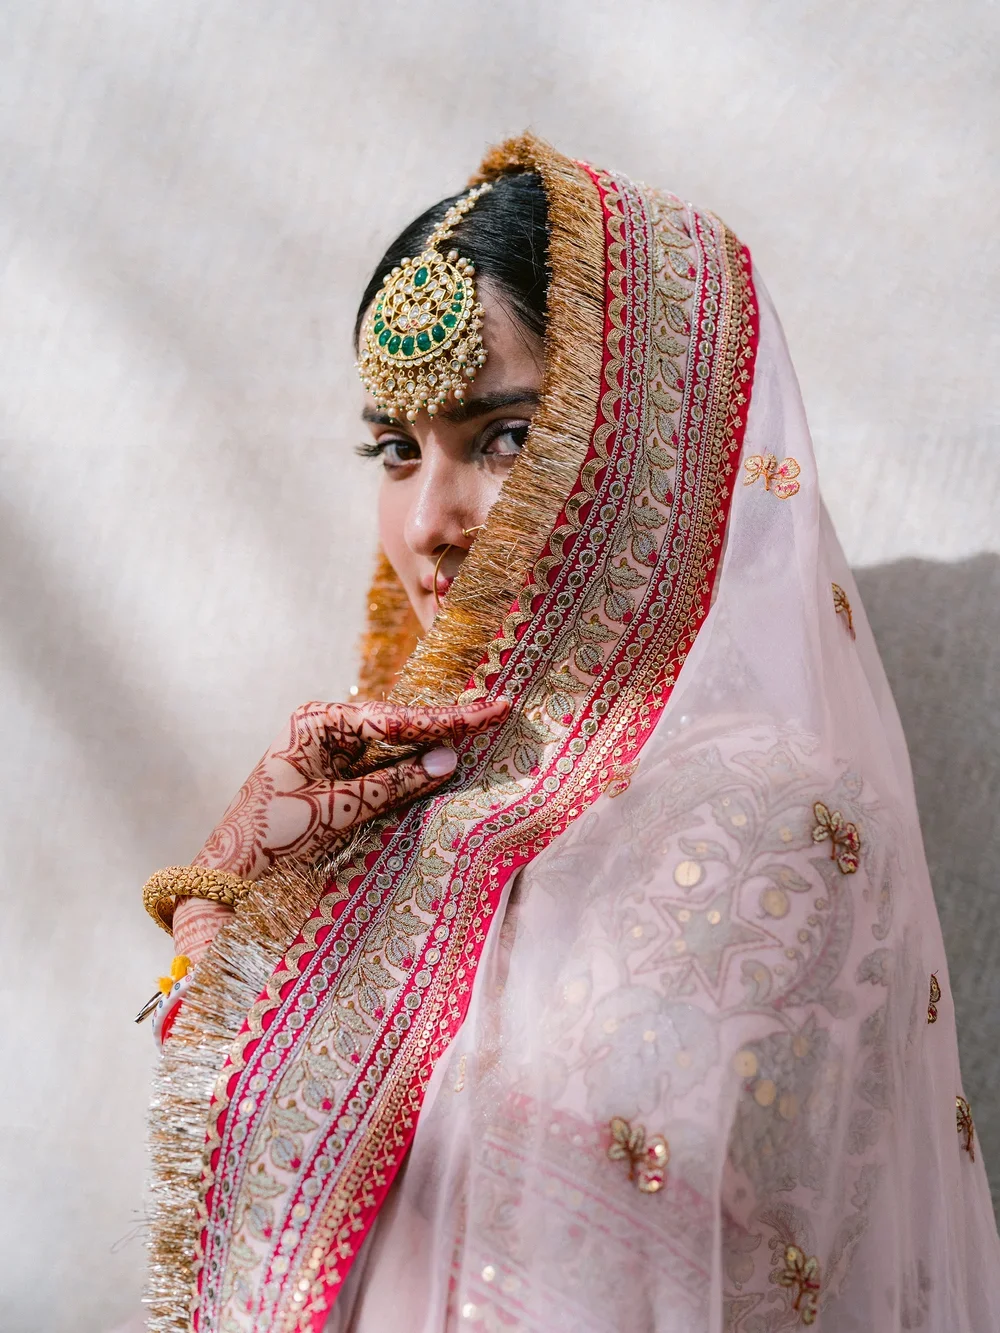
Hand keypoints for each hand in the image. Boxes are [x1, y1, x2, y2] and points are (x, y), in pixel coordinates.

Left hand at [172, 697, 508, 962]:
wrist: (232, 871)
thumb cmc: (271, 835)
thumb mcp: (335, 809)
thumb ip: (392, 784)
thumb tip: (448, 759)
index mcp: (317, 721)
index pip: (392, 718)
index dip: (442, 718)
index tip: (486, 709)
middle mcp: (326, 727)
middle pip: (398, 723)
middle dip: (445, 722)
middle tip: (496, 710)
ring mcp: (333, 750)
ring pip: (395, 744)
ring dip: (434, 742)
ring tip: (483, 726)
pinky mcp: (339, 775)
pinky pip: (385, 766)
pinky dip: (414, 766)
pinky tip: (447, 757)